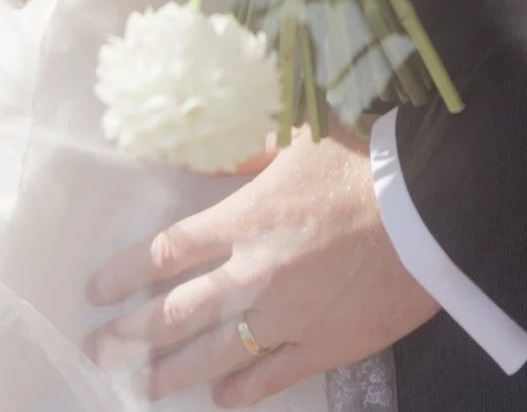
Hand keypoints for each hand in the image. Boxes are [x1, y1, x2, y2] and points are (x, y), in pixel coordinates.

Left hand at [87, 131, 438, 403]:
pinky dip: (240, 391)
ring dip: (172, 373)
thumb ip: (251, 153)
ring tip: (144, 386)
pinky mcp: (322, 347)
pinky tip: (220, 397)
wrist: (430, 212)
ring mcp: (286, 318)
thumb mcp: (300, 139)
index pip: (167, 251)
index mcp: (245, 219)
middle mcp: (254, 274)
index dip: (126, 273)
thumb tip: (215, 156)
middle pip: (176, 311)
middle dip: (130, 335)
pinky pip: (271, 379)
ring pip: (214, 354)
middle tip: (99, 351)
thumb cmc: (365, 163)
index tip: (97, 290)